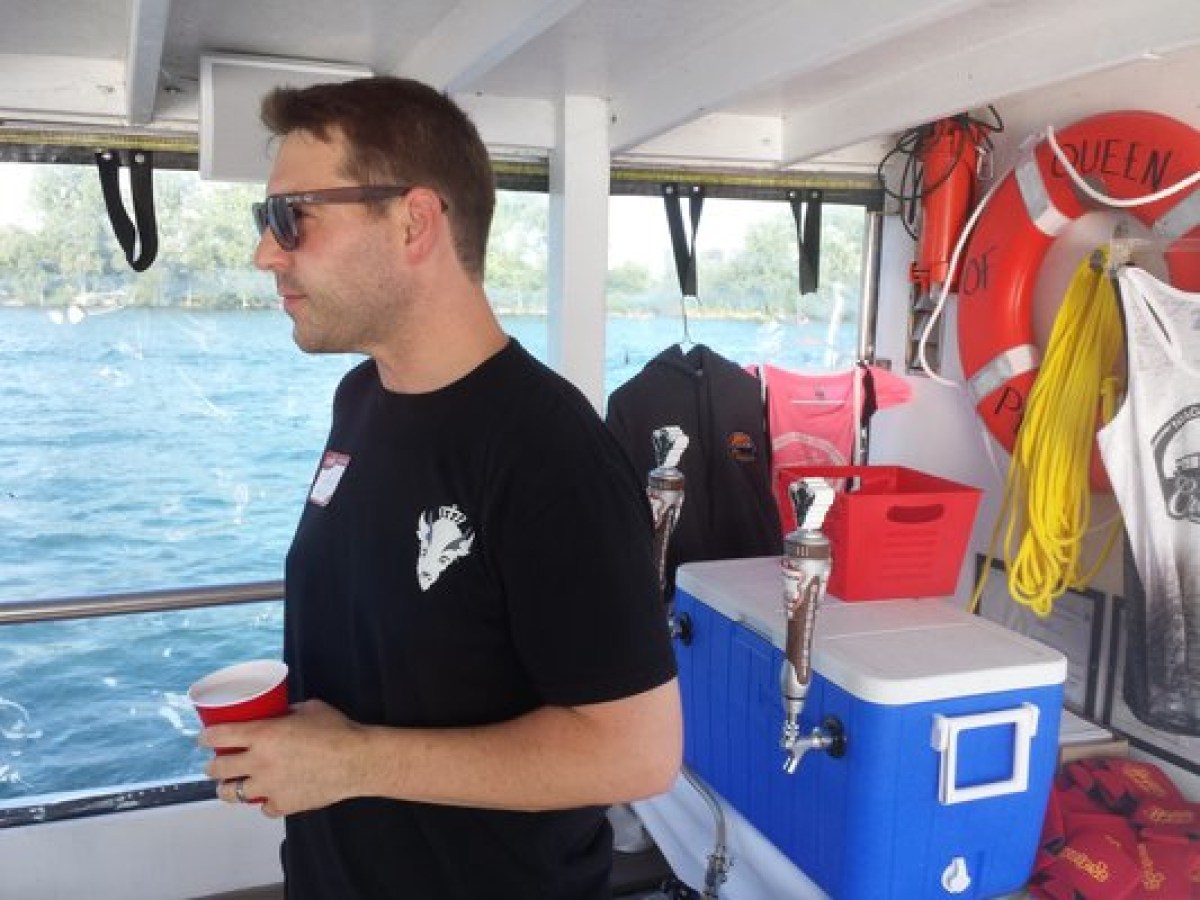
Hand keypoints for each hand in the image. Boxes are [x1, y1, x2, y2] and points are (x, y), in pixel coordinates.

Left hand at [200, 699, 367, 817]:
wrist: (357, 760)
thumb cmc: (337, 731)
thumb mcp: (308, 709)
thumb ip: (287, 713)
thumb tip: (279, 714)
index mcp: (263, 734)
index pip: (219, 736)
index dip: (206, 737)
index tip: (204, 738)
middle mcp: (260, 762)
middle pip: (218, 768)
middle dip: (213, 765)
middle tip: (217, 763)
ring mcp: (269, 786)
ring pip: (232, 794)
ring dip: (228, 789)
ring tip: (231, 786)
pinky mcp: (283, 804)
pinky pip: (264, 808)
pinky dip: (265, 802)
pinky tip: (270, 796)